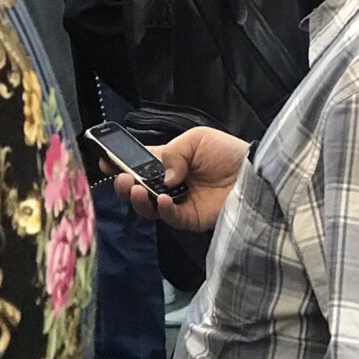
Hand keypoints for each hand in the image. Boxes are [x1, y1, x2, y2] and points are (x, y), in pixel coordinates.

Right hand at [103, 127, 249, 230]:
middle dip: (123, 184)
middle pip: (137, 189)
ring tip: (134, 188)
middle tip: (121, 178)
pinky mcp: (190, 219)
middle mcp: (169, 184)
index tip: (104, 161)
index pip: (138, 165)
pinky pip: (170, 217)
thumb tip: (163, 178)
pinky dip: (161, 209)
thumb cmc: (227, 151)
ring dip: (137, 198)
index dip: (119, 164)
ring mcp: (178, 203)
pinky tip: (160, 199)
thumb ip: (173, 154)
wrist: (254, 171)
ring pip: (148, 207)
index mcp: (167, 161)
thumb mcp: (197, 140)